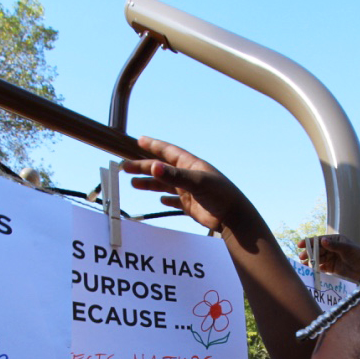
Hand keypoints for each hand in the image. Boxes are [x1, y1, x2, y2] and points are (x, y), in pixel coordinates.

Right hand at [123, 136, 259, 233]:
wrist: (234, 218)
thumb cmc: (220, 195)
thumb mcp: (196, 183)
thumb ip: (175, 176)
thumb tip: (154, 167)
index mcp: (191, 165)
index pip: (168, 151)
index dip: (154, 145)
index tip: (138, 140)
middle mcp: (189, 176)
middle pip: (161, 169)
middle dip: (143, 167)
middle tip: (125, 168)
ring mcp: (190, 191)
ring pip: (165, 184)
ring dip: (150, 184)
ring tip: (133, 184)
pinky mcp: (191, 205)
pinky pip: (175, 201)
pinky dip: (167, 199)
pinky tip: (160, 200)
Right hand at [297, 235, 359, 282]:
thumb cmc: (358, 256)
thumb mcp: (347, 249)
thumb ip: (334, 246)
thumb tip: (322, 240)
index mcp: (335, 240)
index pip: (320, 240)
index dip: (310, 242)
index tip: (301, 244)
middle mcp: (331, 248)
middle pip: (317, 250)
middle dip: (309, 253)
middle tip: (302, 257)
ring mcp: (330, 258)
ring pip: (317, 258)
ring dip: (310, 261)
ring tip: (304, 264)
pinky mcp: (331, 268)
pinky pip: (320, 267)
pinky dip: (315, 268)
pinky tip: (310, 270)